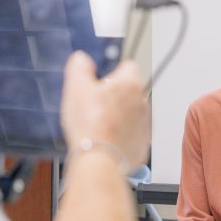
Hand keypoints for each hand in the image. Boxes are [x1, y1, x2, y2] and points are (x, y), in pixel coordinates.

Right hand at [60, 52, 149, 173]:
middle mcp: (143, 102)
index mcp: (130, 83)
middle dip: (113, 96)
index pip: (127, 65)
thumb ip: (79, 65)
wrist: (99, 160)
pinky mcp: (142, 144)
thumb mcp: (76, 86)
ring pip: (130, 113)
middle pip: (128, 91)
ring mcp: (145, 125)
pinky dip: (120, 135)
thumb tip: (82, 59)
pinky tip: (104, 139)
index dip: (110, 72)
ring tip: (98, 125)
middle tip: (94, 105)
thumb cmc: (90, 125)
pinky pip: (131, 134)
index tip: (99, 81)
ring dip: (118, 116)